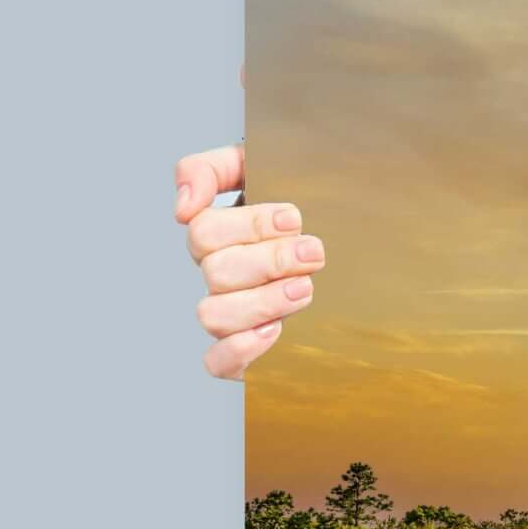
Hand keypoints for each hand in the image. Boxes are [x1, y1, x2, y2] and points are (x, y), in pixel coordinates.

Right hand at [175, 139, 324, 378]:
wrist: (343, 244)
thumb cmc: (294, 203)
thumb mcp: (258, 166)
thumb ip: (213, 169)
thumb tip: (184, 206)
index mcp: (217, 234)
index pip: (204, 231)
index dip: (249, 225)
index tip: (294, 219)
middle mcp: (217, 275)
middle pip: (216, 271)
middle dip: (270, 260)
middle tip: (312, 252)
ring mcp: (228, 313)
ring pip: (214, 315)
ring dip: (262, 301)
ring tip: (304, 288)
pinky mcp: (241, 351)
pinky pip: (216, 362)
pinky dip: (240, 349)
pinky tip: (274, 331)